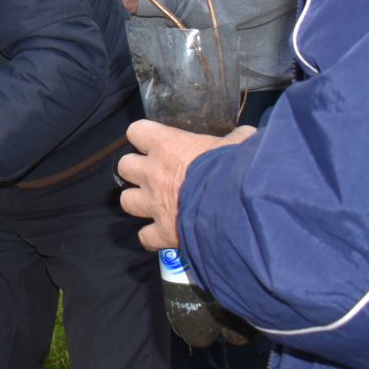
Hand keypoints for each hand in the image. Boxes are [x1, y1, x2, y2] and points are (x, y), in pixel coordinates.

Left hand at [117, 119, 256, 249]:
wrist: (240, 207)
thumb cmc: (237, 169)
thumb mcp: (239, 144)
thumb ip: (234, 140)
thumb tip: (244, 136)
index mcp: (167, 146)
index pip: (137, 131)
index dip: (144, 136)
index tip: (155, 142)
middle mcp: (152, 174)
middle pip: (124, 166)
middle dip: (137, 170)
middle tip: (156, 174)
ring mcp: (154, 205)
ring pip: (127, 201)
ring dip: (139, 202)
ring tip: (156, 203)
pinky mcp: (163, 233)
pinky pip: (145, 237)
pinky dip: (152, 237)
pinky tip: (164, 234)